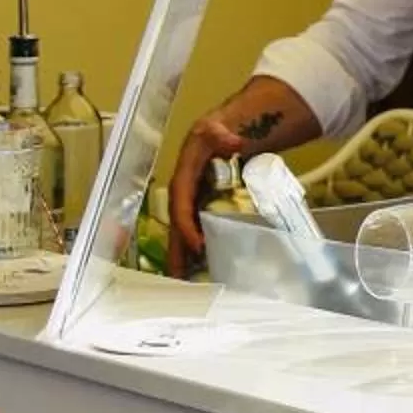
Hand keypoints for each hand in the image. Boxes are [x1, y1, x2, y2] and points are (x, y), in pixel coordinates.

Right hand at [167, 112, 257, 276]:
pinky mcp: (201, 206)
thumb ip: (223, 135)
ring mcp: (191, 200)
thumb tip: (235, 140)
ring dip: (183, 255)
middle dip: (177, 249)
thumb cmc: (218, 134)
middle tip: (179, 277)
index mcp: (184, 175)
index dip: (185, 224)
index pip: (180, 203)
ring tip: (185, 281)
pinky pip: (195, 230)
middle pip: (177, 224)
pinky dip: (194, 248)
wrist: (223, 133)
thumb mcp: (218, 130)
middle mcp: (183, 191)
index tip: (196, 244)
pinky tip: (200, 267)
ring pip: (183, 231)